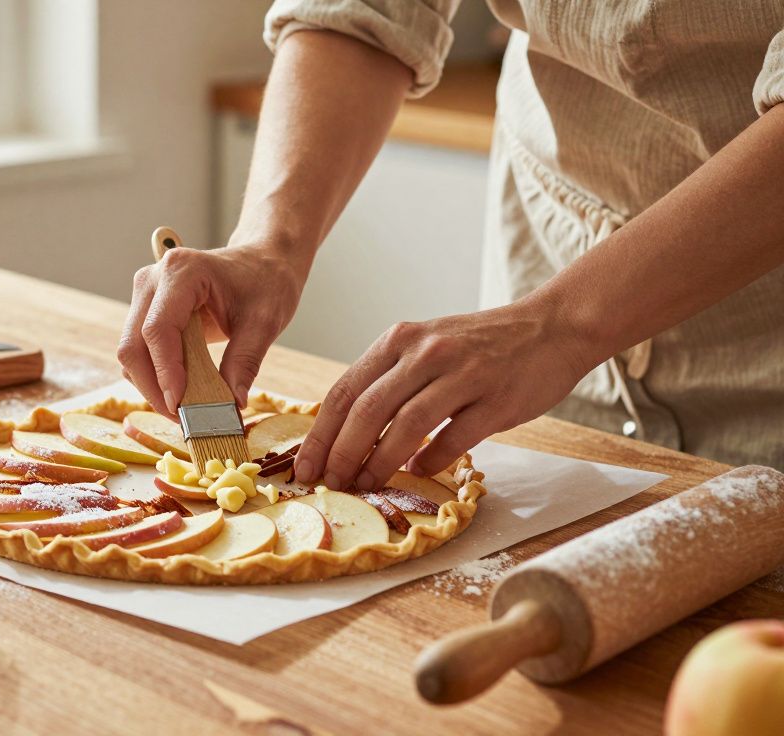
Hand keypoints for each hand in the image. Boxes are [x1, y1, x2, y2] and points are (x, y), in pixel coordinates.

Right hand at [118, 242, 308, 416]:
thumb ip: (245, 362)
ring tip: (186, 411)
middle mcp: (152, 280)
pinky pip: (139, 352)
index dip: (165, 372)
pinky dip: (154, 378)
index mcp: (182, 271)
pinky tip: (181, 393)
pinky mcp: (145, 312)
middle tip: (184, 420)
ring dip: (151, 387)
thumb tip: (232, 405)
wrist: (261, 262)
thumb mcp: (265, 322)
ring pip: (131, 353)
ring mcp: (144, 295)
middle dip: (154, 388)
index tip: (180, 407)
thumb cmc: (266, 282)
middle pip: (133, 345)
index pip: (158, 330)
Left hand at [293, 297, 595, 490]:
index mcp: (400, 340)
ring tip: (365, 485)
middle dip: (342, 453)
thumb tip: (347, 433)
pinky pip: (455, 437)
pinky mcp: (497, 398)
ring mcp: (463, 373)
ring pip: (407, 424)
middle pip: (368, 410)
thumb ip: (390, 379)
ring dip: (380, 461)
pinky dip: (431, 459)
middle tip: (331, 483)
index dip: (321, 433)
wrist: (552, 327)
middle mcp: (426, 352)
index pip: (346, 390)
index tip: (305, 466)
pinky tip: (417, 472)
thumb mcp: (426, 346)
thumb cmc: (480, 345)